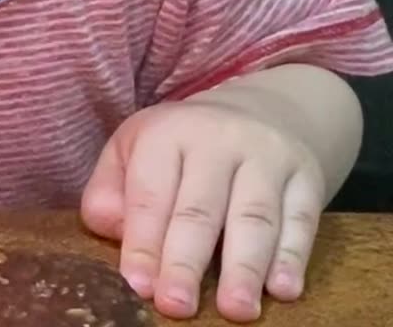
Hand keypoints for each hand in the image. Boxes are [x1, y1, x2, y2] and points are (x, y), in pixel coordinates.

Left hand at [80, 96, 325, 321]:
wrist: (259, 111)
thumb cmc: (179, 147)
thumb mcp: (132, 150)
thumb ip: (110, 190)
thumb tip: (112, 231)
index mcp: (167, 134)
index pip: (150, 195)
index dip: (143, 243)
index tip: (138, 286)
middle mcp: (219, 140)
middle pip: (200, 209)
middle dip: (187, 262)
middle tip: (176, 306)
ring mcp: (267, 156)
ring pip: (255, 217)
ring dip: (244, 267)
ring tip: (235, 310)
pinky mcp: (306, 176)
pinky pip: (302, 220)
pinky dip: (292, 257)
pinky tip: (282, 291)